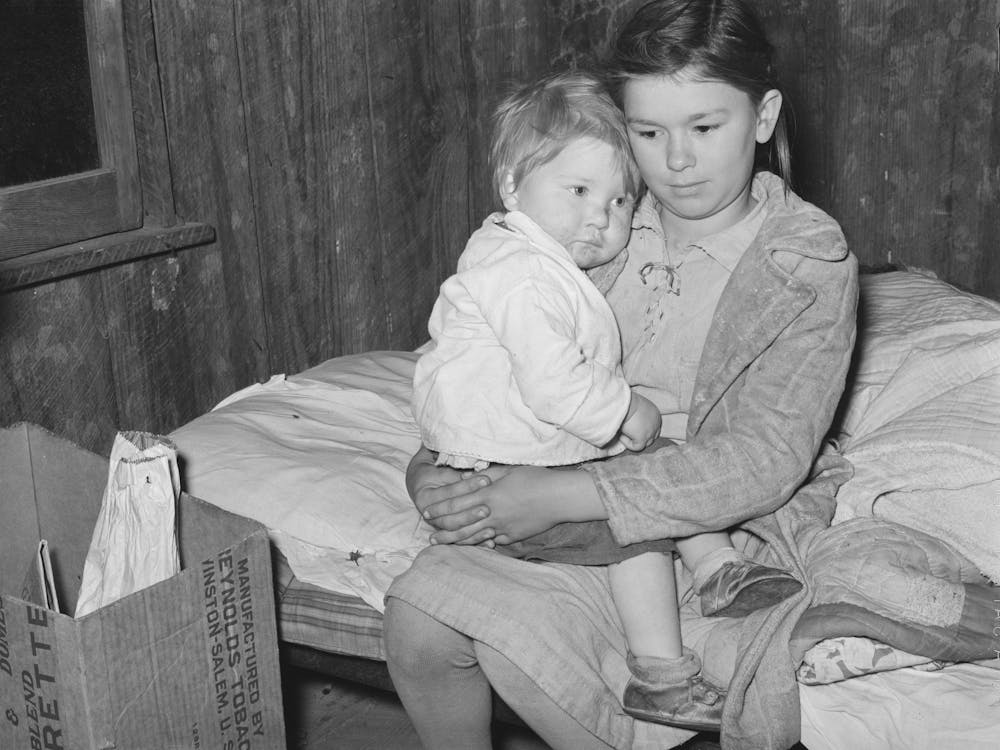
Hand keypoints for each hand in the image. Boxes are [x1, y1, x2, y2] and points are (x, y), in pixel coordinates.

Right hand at [405, 446, 497, 545]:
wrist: (424, 484)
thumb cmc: (437, 472)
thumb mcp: (443, 469)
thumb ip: (456, 474)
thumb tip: (475, 473)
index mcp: (425, 497)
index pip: (449, 493)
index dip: (468, 486)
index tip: (486, 480)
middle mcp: (428, 515)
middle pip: (450, 518)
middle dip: (470, 514)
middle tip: (488, 509)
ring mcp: (438, 526)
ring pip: (456, 533)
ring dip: (475, 533)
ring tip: (492, 530)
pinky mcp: (449, 533)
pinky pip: (463, 540)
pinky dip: (477, 542)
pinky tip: (491, 543)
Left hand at [422, 463, 605, 545]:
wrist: (559, 497)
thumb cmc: (535, 478)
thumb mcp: (508, 470)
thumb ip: (486, 475)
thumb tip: (465, 478)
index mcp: (488, 495)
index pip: (456, 504)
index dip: (439, 508)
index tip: (426, 511)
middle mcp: (492, 514)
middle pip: (459, 524)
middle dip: (441, 528)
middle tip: (428, 531)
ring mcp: (502, 528)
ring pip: (472, 536)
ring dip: (453, 540)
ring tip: (439, 543)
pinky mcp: (513, 536)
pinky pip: (492, 541)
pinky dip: (479, 543)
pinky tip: (470, 544)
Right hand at [619, 391, 661, 450]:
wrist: (624, 402)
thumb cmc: (626, 400)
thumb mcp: (636, 405)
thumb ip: (638, 412)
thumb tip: (631, 418)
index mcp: (655, 414)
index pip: (654, 427)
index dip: (645, 429)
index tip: (633, 427)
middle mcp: (656, 424)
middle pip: (653, 436)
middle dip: (642, 436)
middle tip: (628, 433)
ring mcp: (651, 432)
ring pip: (645, 443)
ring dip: (634, 439)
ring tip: (622, 432)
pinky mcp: (643, 438)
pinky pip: (637, 447)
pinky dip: (628, 443)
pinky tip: (620, 435)